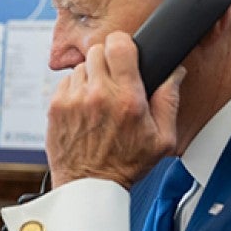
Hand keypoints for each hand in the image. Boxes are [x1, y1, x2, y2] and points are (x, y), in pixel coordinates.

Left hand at [46, 32, 185, 189]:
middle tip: (115, 79)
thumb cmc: (125, 165)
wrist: (88, 186)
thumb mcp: (162, 139)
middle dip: (108, 60)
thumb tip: (174, 72)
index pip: (119, 45)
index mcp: (127, 99)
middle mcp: (97, 95)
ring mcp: (73, 100)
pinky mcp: (55, 107)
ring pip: (81, 66)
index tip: (125, 51)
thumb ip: (169, 100)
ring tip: (99, 98)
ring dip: (91, 76)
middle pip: (98, 50)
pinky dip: (75, 90)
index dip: (123, 43)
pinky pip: (66, 82)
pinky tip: (84, 108)